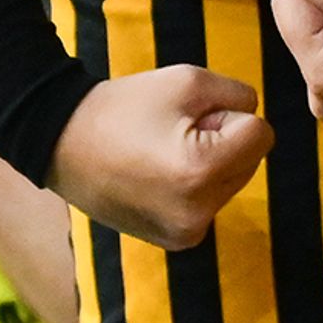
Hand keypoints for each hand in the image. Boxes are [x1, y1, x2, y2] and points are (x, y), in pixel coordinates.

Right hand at [46, 65, 267, 249]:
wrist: (60, 142)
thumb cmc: (125, 106)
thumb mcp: (189, 80)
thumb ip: (239, 95)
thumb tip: (256, 120)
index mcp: (202, 171)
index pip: (261, 133)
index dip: (228, 114)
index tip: (188, 115)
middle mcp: (199, 213)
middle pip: (251, 162)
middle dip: (224, 141)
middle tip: (173, 132)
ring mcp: (187, 234)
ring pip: (233, 183)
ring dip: (212, 164)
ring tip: (162, 152)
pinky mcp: (176, 242)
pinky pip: (210, 203)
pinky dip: (196, 186)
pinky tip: (157, 175)